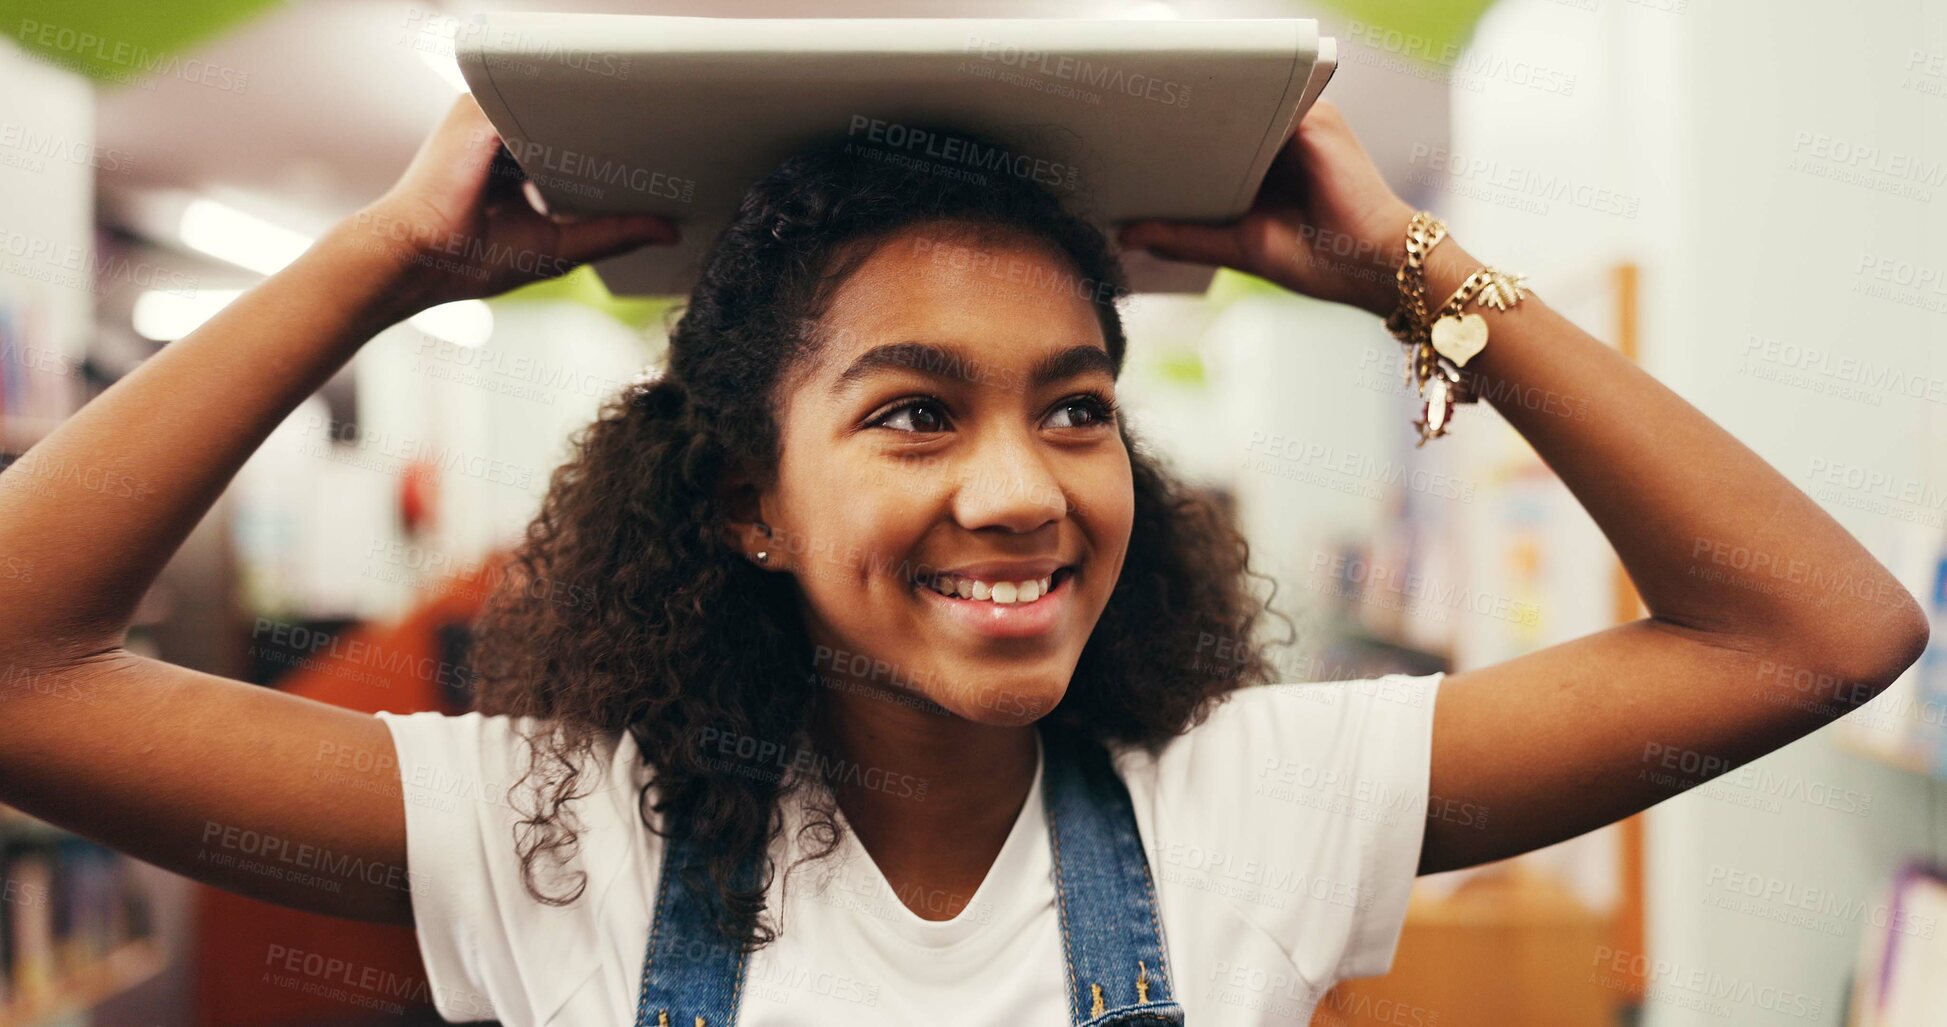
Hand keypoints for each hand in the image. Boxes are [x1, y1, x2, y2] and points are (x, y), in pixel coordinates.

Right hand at [331, 95, 680, 313]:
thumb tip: (667, 232)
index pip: (574, 140)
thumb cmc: (468, 259)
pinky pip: (537, 103)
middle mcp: (497, 127)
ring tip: (645, 137)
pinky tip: (609, 133)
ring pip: (559, 108)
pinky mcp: (480, 114)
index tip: (654, 165)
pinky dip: (574, 120)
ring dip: (597, 123)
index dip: (612, 153)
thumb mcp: (559, 247)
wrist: (416, 260)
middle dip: (612, 136)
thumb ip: (611, 233)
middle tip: (665, 148)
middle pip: (569, 120)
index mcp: (510, 155)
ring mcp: (486, 113)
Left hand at [1117, 100, 1414, 317]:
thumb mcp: (1238, 246)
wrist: (1373, 266)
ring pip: (1242, 112)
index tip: (1137, 164)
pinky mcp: (1317, 122)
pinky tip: (1198, 134)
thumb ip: (1185, 236)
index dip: (1181, 155)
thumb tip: (1127, 235)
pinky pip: (1266, 106)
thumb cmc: (1319, 261)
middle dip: (1187, 138)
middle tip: (1134, 148)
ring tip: (1158, 139)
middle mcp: (1289, 139)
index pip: (1217, 146)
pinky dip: (1231, 118)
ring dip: (1205, 124)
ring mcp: (1305, 125)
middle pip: (1226, 126)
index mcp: (1273, 165)